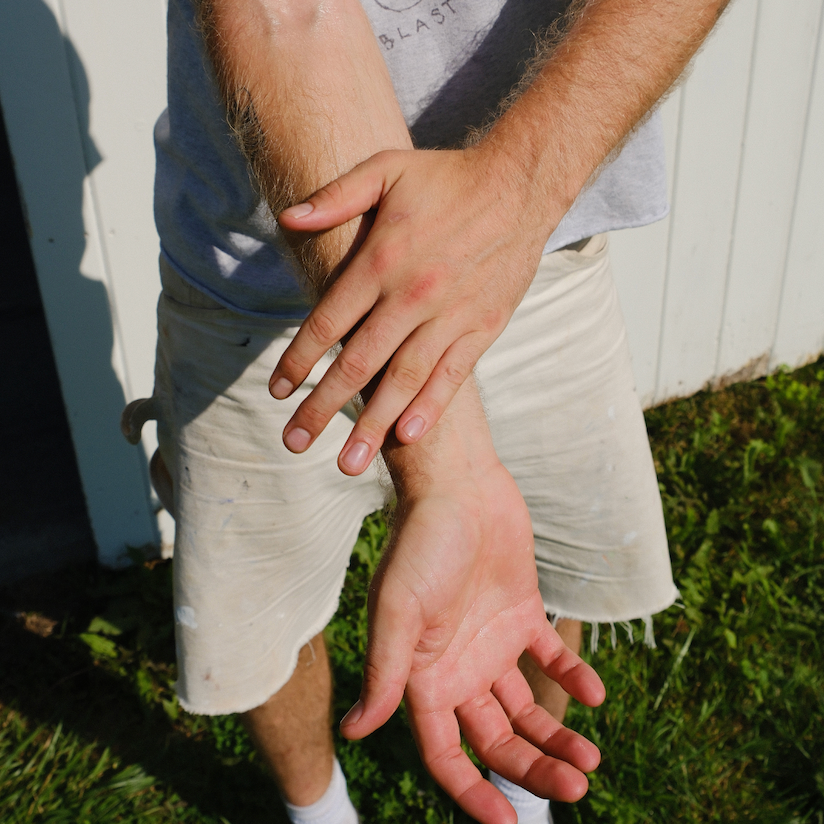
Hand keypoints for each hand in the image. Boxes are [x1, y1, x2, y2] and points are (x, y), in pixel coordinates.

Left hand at [271, 145, 557, 474]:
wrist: (519, 185)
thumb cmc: (445, 178)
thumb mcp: (384, 171)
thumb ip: (334, 197)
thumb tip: (287, 218)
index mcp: (381, 260)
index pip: (327, 322)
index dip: (298, 360)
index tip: (277, 392)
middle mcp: (412, 295)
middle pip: (358, 363)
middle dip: (322, 407)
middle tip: (294, 442)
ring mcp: (450, 315)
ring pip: (403, 380)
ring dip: (373, 424)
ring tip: (347, 463)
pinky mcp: (482, 326)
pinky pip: (452, 374)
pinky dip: (430, 406)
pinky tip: (406, 435)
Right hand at [339, 459, 604, 823]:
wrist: (460, 485)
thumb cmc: (422, 542)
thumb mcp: (400, 608)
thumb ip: (385, 669)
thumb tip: (354, 731)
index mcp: (425, 676)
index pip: (446, 754)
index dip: (473, 793)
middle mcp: (458, 667)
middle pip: (495, 740)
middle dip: (531, 770)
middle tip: (577, 788)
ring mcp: (492, 642)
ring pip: (526, 709)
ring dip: (556, 737)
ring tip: (591, 760)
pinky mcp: (522, 614)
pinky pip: (550, 658)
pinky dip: (573, 677)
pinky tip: (593, 693)